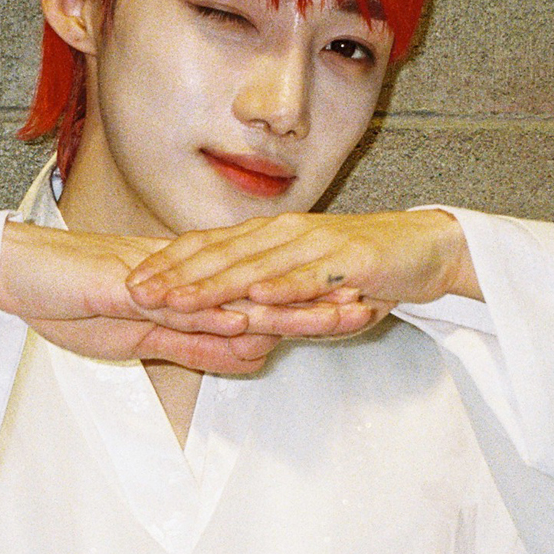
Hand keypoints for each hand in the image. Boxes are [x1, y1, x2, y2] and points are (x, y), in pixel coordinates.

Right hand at [0, 220, 377, 373]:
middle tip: (374, 303)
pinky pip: (177, 305)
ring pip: (235, 296)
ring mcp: (160, 281)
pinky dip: (216, 315)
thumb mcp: (146, 337)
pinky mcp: (126, 288)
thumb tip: (255, 352)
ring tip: (336, 312)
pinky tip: (251, 322)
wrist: (12, 273)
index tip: (355, 307)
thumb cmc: (69, 300)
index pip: (260, 300)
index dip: (308, 304)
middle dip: (319, 301)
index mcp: (191, 289)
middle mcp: (185, 279)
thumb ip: (200, 345)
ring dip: (287, 306)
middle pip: (263, 292)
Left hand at [123, 209, 479, 321]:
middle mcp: (286, 234)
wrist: (426, 250)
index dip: (166, 263)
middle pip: (221, 254)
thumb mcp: (303, 283)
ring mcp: (317, 244)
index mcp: (270, 236)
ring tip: (178, 300)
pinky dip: (283, 287)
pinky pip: (312, 275)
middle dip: (175, 275)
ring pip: (257, 265)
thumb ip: (264, 297)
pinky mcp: (351, 259)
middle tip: (133, 293)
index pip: (208, 247)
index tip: (127, 281)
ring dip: (215, 283)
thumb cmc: (361, 270)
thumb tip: (224, 319)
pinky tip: (255, 298)